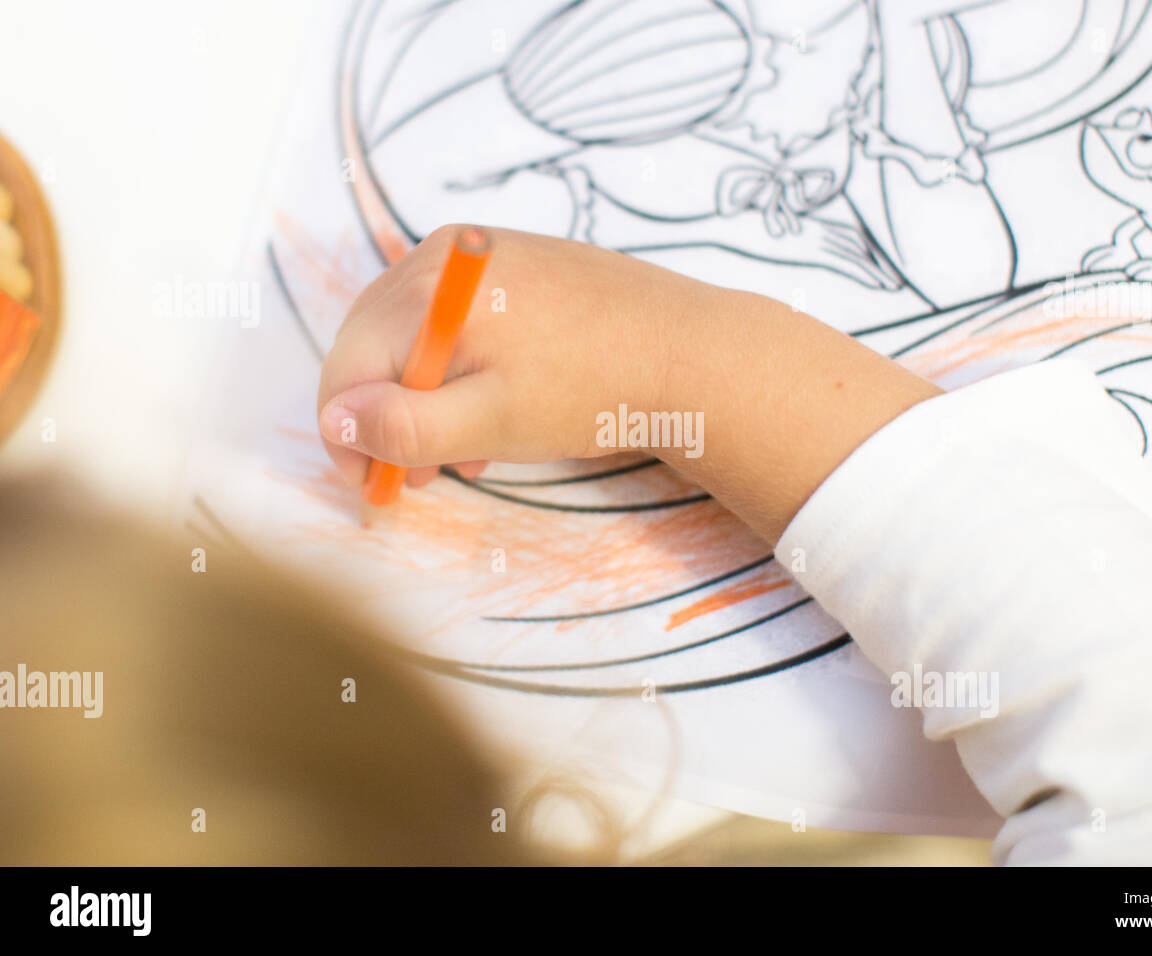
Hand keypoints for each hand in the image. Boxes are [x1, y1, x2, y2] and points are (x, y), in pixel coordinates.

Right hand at [317, 224, 712, 487]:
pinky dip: (457, 370)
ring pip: (415, 335)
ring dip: (423, 399)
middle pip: (375, 345)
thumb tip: (335, 420)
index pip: (349, 364)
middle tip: (416, 475)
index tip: (370, 485)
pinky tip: (489, 411)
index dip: (347, 434)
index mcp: (432, 287)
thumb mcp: (491, 423)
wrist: (693, 354)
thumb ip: (405, 426)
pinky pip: (456, 319)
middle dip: (387, 417)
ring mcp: (481, 252)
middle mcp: (446, 254)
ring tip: (461, 454)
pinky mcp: (516, 262)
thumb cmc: (595, 391)